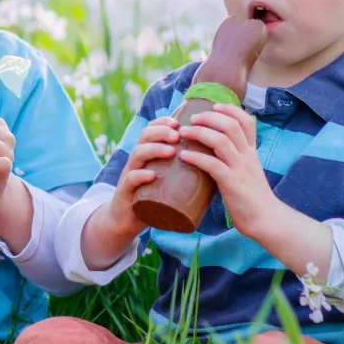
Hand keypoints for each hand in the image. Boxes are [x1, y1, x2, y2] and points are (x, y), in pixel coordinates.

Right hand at [101, 115, 182, 234]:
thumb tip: (217, 165)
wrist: (127, 221)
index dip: (163, 122)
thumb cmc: (153, 198)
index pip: (152, 130)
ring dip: (154, 149)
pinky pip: (131, 180)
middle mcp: (137, 161)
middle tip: (178, 135)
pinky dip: (140, 175)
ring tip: (171, 151)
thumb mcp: (167, 180)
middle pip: (144, 137)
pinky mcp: (126, 192)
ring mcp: (130, 175)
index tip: (179, 121)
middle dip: (161, 132)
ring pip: (138, 154)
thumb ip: (184, 171)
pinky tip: (151, 175)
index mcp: (147, 155)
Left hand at [177, 103, 277, 236]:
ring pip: (221, 141)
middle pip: (231, 125)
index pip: (246, 121)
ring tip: (184, 132)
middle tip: (192, 118)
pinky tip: (184, 156)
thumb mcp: (247, 172)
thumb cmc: (252, 198)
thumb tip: (212, 153)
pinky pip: (213, 165)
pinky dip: (197, 157)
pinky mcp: (232, 183)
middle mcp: (247, 156)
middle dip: (210, 117)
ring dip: (199, 133)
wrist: (266, 220)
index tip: (214, 106)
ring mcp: (240, 169)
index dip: (230, 109)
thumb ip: (234, 160)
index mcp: (251, 152)